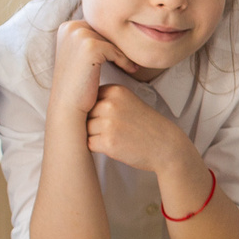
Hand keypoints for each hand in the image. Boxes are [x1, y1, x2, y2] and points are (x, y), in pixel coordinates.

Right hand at [49, 19, 133, 118]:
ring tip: (132, 64)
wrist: (67, 105)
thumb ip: (91, 39)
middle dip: (119, 45)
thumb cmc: (77, 83)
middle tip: (133, 57)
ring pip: (113, 40)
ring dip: (124, 53)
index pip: (99, 26)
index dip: (111, 40)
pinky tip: (131, 70)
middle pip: (106, 30)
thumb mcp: (80, 56)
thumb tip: (116, 26)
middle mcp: (70, 27)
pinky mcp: (91, 46)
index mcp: (67, 27)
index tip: (123, 52)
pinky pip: (116, 50)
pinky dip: (125, 60)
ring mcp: (79, 35)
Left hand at [85, 84, 199, 180]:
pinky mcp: (107, 141)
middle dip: (94, 124)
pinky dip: (98, 147)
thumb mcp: (129, 103)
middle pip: (84, 114)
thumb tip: (72, 105)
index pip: (89, 99)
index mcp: (116, 90)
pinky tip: (116, 145)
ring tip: (116, 137)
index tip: (112, 117)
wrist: (166, 146)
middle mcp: (111, 104)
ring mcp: (108, 123)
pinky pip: (88, 144)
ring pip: (84, 129)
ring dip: (95, 136)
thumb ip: (106, 100)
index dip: (97, 111)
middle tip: (115, 129)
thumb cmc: (145, 126)